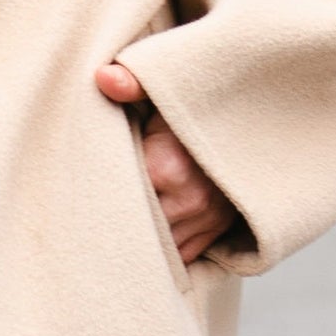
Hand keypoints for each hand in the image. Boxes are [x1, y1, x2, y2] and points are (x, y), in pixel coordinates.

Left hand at [95, 61, 239, 264]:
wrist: (259, 114)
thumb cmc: (201, 100)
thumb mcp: (167, 88)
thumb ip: (134, 84)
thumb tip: (102, 77)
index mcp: (169, 166)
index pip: (115, 194)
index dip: (94, 187)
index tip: (76, 184)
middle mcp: (190, 202)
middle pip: (133, 225)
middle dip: (111, 217)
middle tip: (83, 212)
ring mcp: (207, 222)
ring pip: (156, 248)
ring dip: (136, 236)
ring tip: (110, 224)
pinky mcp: (218, 233)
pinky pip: (180, 257)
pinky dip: (161, 249)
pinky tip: (141, 236)